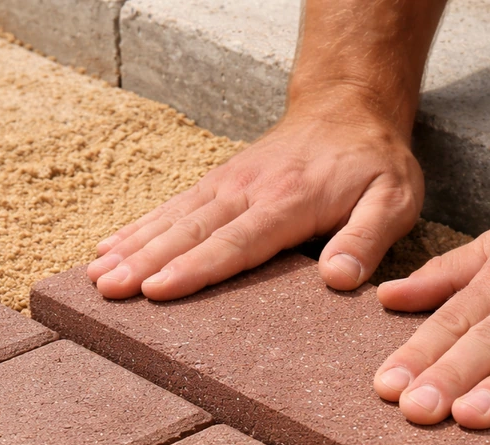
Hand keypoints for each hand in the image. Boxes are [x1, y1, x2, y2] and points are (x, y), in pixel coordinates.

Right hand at [87, 101, 423, 298]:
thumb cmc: (374, 164)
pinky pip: (175, 205)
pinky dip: (141, 226)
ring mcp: (229, 184)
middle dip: (145, 262)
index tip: (157, 291)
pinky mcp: (220, 182)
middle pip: (191, 232)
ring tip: (96, 274)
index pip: (237, 242)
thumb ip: (367, 238)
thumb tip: (338, 279)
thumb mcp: (393, 199)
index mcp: (290, 202)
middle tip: (106, 289)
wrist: (350, 108)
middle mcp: (249, 191)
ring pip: (174, 218)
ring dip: (133, 246)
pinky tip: (111, 245)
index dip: (196, 269)